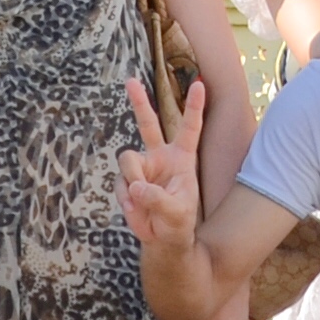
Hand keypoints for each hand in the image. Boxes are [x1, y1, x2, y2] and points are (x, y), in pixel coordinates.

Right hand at [116, 76, 208, 254]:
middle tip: (130, 80)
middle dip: (139, 102)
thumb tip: (135, 187)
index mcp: (182, 158)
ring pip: (127, 160)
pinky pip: (120, 183)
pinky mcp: (127, 181)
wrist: (163, 239)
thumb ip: (158, 199)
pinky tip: (135, 211)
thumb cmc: (178, 222)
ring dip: (133, 182)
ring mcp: (142, 167)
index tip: (199, 84)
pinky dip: (126, 199)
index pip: (190, 128)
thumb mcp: (177, 213)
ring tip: (142, 203)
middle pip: (149, 124)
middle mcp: (160, 157)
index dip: (194, 107)